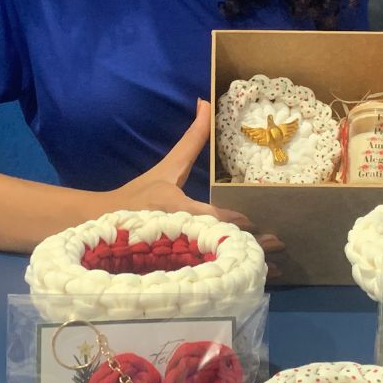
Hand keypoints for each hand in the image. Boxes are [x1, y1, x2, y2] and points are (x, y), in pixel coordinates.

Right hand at [107, 99, 285, 273]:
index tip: (250, 223)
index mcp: (172, 207)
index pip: (203, 215)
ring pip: (218, 262)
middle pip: (218, 242)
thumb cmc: (140, 195)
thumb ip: (191, 139)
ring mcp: (178, 256)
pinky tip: (254, 280)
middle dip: (251, 245)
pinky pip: (211, 272)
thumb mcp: (167, 166)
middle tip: (279, 245)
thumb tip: (205, 102)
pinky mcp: (179, 270)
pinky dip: (233, 276)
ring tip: (276, 269)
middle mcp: (176, 233)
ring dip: (247, 264)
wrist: (103, 226)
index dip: (227, 221)